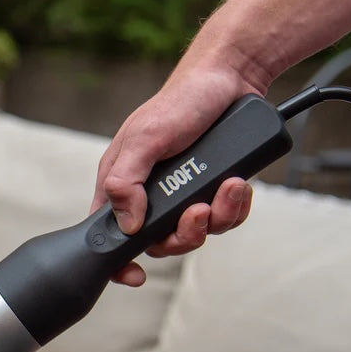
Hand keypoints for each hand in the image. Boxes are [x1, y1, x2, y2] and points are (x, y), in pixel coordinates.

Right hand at [92, 67, 257, 285]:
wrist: (232, 77)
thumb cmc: (182, 100)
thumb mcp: (146, 137)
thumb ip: (126, 180)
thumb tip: (127, 222)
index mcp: (123, 183)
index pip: (110, 232)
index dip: (119, 260)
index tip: (135, 274)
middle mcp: (151, 194)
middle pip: (160, 242)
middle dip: (184, 235)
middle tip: (199, 212)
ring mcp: (184, 194)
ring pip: (196, 232)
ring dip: (217, 217)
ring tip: (229, 187)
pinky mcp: (214, 190)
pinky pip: (224, 218)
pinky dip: (235, 206)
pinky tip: (239, 183)